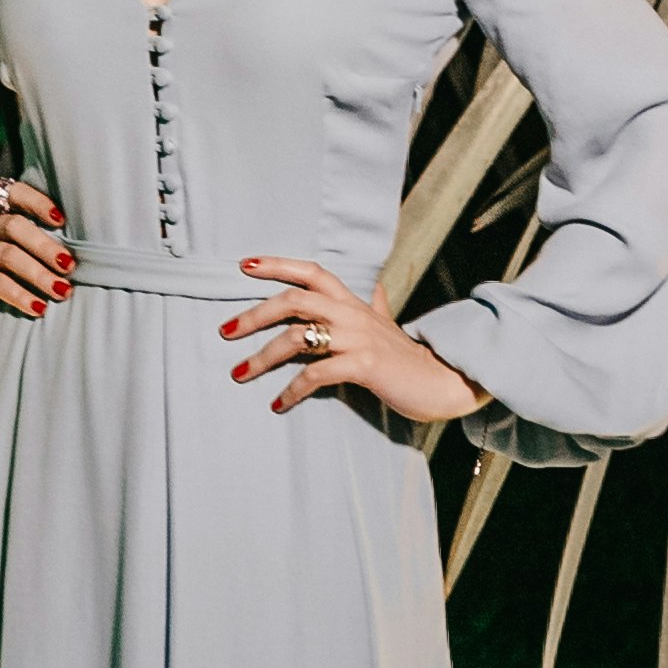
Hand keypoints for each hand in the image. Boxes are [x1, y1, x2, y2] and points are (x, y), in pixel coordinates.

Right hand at [0, 174, 74, 336]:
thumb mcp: (9, 262)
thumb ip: (33, 254)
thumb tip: (76, 262)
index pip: (15, 194)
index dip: (38, 201)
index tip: (62, 219)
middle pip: (15, 225)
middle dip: (46, 246)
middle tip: (69, 266)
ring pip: (7, 254)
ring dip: (38, 274)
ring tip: (61, 291)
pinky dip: (19, 295)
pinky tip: (37, 308)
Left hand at [225, 252, 483, 423]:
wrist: (442, 380)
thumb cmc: (409, 357)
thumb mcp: (390, 325)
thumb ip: (378, 307)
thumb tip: (378, 289)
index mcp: (353, 302)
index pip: (311, 272)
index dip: (278, 264)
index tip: (244, 264)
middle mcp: (352, 314)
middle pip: (294, 299)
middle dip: (255, 313)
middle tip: (225, 330)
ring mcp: (357, 339)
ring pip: (298, 337)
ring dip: (263, 357)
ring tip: (240, 373)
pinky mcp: (363, 366)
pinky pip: (317, 375)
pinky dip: (292, 389)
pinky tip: (278, 403)